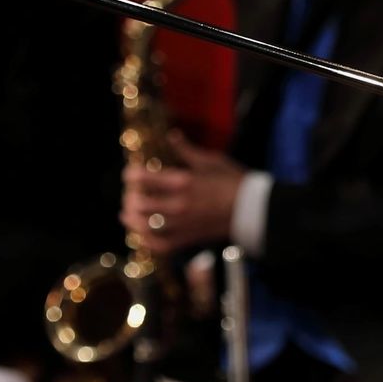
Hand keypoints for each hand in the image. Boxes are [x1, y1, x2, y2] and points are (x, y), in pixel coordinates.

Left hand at [121, 129, 242, 252]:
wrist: (254, 210)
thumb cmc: (235, 182)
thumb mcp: (211, 161)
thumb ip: (187, 150)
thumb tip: (171, 136)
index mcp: (182, 181)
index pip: (142, 179)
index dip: (131, 175)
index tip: (130, 174)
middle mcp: (178, 204)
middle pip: (139, 204)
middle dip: (130, 198)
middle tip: (131, 194)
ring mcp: (182, 224)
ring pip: (145, 226)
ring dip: (132, 220)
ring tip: (128, 214)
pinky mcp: (188, 239)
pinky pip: (161, 245)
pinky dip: (147, 241)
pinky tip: (141, 234)